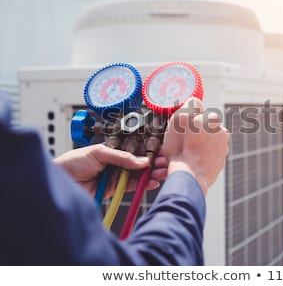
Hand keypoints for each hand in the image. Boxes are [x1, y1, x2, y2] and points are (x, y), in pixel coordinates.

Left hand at [53, 144, 167, 197]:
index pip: (135, 150)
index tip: (160, 151)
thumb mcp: (98, 153)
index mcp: (113, 150)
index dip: (148, 151)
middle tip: (165, 163)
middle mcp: (116, 163)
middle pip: (140, 163)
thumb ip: (121, 157)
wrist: (60, 181)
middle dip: (154, 163)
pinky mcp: (115, 189)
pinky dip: (143, 185)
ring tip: (163, 172)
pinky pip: (132, 186)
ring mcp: (116, 176)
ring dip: (152, 174)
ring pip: (139, 175)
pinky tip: (153, 182)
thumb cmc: (72, 162)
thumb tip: (141, 161)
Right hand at [163, 98, 228, 194]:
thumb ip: (190, 105)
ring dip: (199, 144)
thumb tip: (196, 102)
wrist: (190, 177)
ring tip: (186, 152)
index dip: (188, 120)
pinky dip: (202, 156)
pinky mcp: (220, 162)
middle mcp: (222, 132)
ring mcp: (223, 148)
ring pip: (207, 141)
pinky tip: (192, 160)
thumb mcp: (179, 119)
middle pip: (204, 127)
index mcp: (213, 120)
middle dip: (195, 132)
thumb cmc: (182, 149)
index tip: (182, 129)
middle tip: (183, 142)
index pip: (198, 112)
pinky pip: (209, 154)